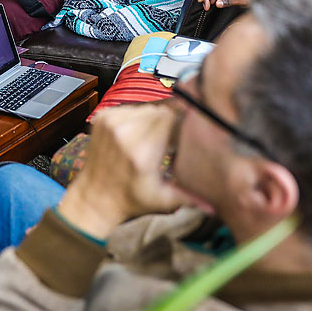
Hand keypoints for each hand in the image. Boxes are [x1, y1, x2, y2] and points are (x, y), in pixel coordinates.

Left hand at [56, 103, 197, 239]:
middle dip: (170, 121)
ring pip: (146, 107)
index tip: (187, 134)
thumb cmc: (130, 200)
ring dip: (154, 118)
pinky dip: (137, 117)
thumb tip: (217, 205)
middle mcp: (124, 133)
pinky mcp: (102, 117)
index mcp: (141, 152)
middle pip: (160, 110)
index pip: (171, 117)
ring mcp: (110, 122)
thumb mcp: (164, 200)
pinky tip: (137, 134)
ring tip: (154, 138)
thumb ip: (192, 197)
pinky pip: (130, 108)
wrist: (94, 198)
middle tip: (171, 139)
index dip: (183, 122)